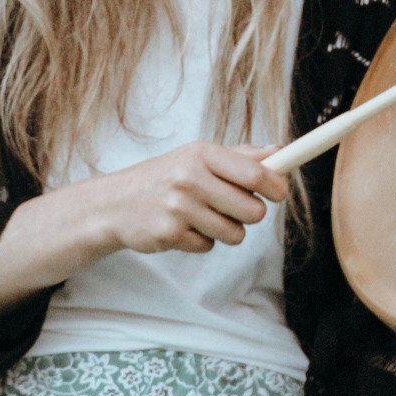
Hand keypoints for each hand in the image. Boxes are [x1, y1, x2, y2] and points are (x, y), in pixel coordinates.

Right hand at [89, 141, 289, 255]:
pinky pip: (209, 245)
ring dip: (226, 229)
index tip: (280, 192)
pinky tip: (183, 226)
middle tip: (233, 206)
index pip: (255, 172)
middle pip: (252, 210)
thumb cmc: (165, 176)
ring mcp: (179, 207)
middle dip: (249, 213)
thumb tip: (279, 151)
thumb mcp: (197, 157)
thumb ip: (240, 156)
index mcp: (201, 154)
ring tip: (203, 215)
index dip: (276, 185)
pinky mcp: (170, 234)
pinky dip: (201, 240)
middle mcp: (190, 178)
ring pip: (235, 233)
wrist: (115, 202)